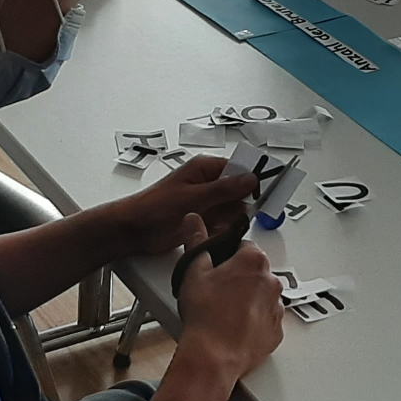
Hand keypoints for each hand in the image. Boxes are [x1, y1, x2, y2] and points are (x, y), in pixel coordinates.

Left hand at [121, 155, 256, 256]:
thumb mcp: (193, 197)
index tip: (267, 191)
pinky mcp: (204, 219)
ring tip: (219, 224)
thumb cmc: (153, 206)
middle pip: (239, 190)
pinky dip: (223, 229)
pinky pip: (224, 223)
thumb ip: (223, 189)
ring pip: (233, 209)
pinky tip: (213, 232)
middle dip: (243, 204)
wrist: (134, 231)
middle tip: (242, 213)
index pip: (239, 169)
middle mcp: (208, 184)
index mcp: (205, 168)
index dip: (253, 180)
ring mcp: (207, 203)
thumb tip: (249, 179)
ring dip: (232, 219)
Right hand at [176, 238, 284, 379]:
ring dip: (247, 299)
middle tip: (215, 291)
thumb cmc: (205, 316)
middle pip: (254, 270)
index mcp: (254, 260)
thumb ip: (196, 239)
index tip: (215, 266)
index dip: (226, 255)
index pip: (243, 245)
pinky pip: (266, 319)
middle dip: (238, 277)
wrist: (213, 357)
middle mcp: (272, 281)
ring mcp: (277, 307)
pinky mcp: (277, 331)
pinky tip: (234, 326)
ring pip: (262, 295)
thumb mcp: (194, 270)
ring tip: (223, 312)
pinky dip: (254, 321)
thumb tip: (194, 222)